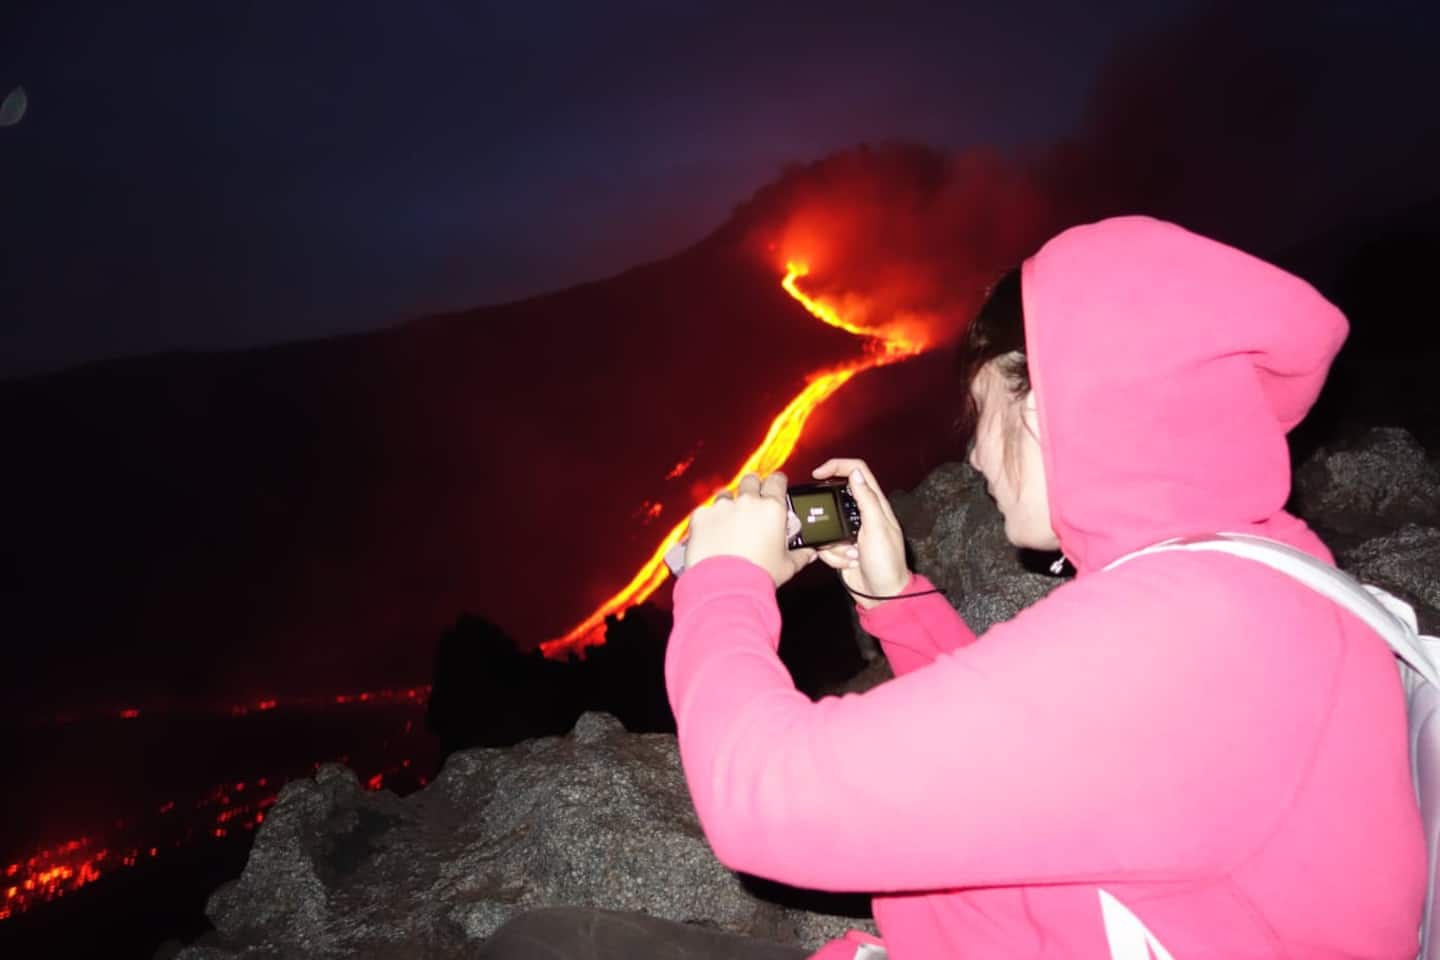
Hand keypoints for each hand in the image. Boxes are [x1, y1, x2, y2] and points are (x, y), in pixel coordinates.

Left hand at [683, 471, 816, 587]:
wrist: (725, 588)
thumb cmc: (758, 576)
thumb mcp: (787, 566)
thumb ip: (799, 555)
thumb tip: (808, 553)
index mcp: (772, 509)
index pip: (777, 481)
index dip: (776, 482)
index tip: (776, 487)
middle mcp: (747, 502)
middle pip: (750, 480)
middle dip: (752, 489)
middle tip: (753, 505)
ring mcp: (722, 507)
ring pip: (726, 495)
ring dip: (729, 505)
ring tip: (730, 525)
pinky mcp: (701, 516)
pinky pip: (705, 512)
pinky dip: (709, 521)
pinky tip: (712, 536)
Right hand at [810, 459, 911, 607]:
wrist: (882, 595)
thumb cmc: (887, 562)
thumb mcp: (878, 527)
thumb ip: (867, 499)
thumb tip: (854, 473)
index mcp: (876, 504)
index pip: (857, 471)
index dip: (837, 466)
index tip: (818, 473)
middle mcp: (863, 514)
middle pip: (836, 497)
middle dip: (829, 512)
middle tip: (827, 524)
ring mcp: (850, 531)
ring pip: (827, 524)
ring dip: (834, 542)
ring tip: (851, 554)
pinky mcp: (841, 548)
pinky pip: (825, 544)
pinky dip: (833, 556)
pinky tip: (848, 563)